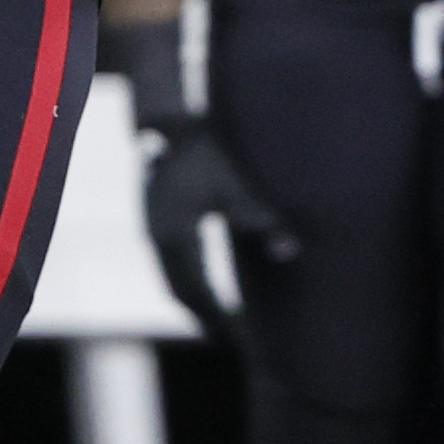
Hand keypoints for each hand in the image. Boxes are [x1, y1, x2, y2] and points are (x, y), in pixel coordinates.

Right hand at [106, 14, 279, 346]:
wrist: (182, 102)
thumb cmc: (215, 140)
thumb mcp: (247, 179)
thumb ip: (270, 216)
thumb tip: (289, 247)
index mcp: (171, 231)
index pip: (193, 291)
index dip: (218, 319)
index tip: (242, 341)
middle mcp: (156, 231)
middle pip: (180, 288)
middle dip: (209, 315)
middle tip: (238, 340)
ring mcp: (154, 219)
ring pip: (177, 273)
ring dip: (201, 296)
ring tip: (229, 321)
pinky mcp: (162, 207)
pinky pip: (179, 255)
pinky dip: (197, 274)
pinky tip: (216, 282)